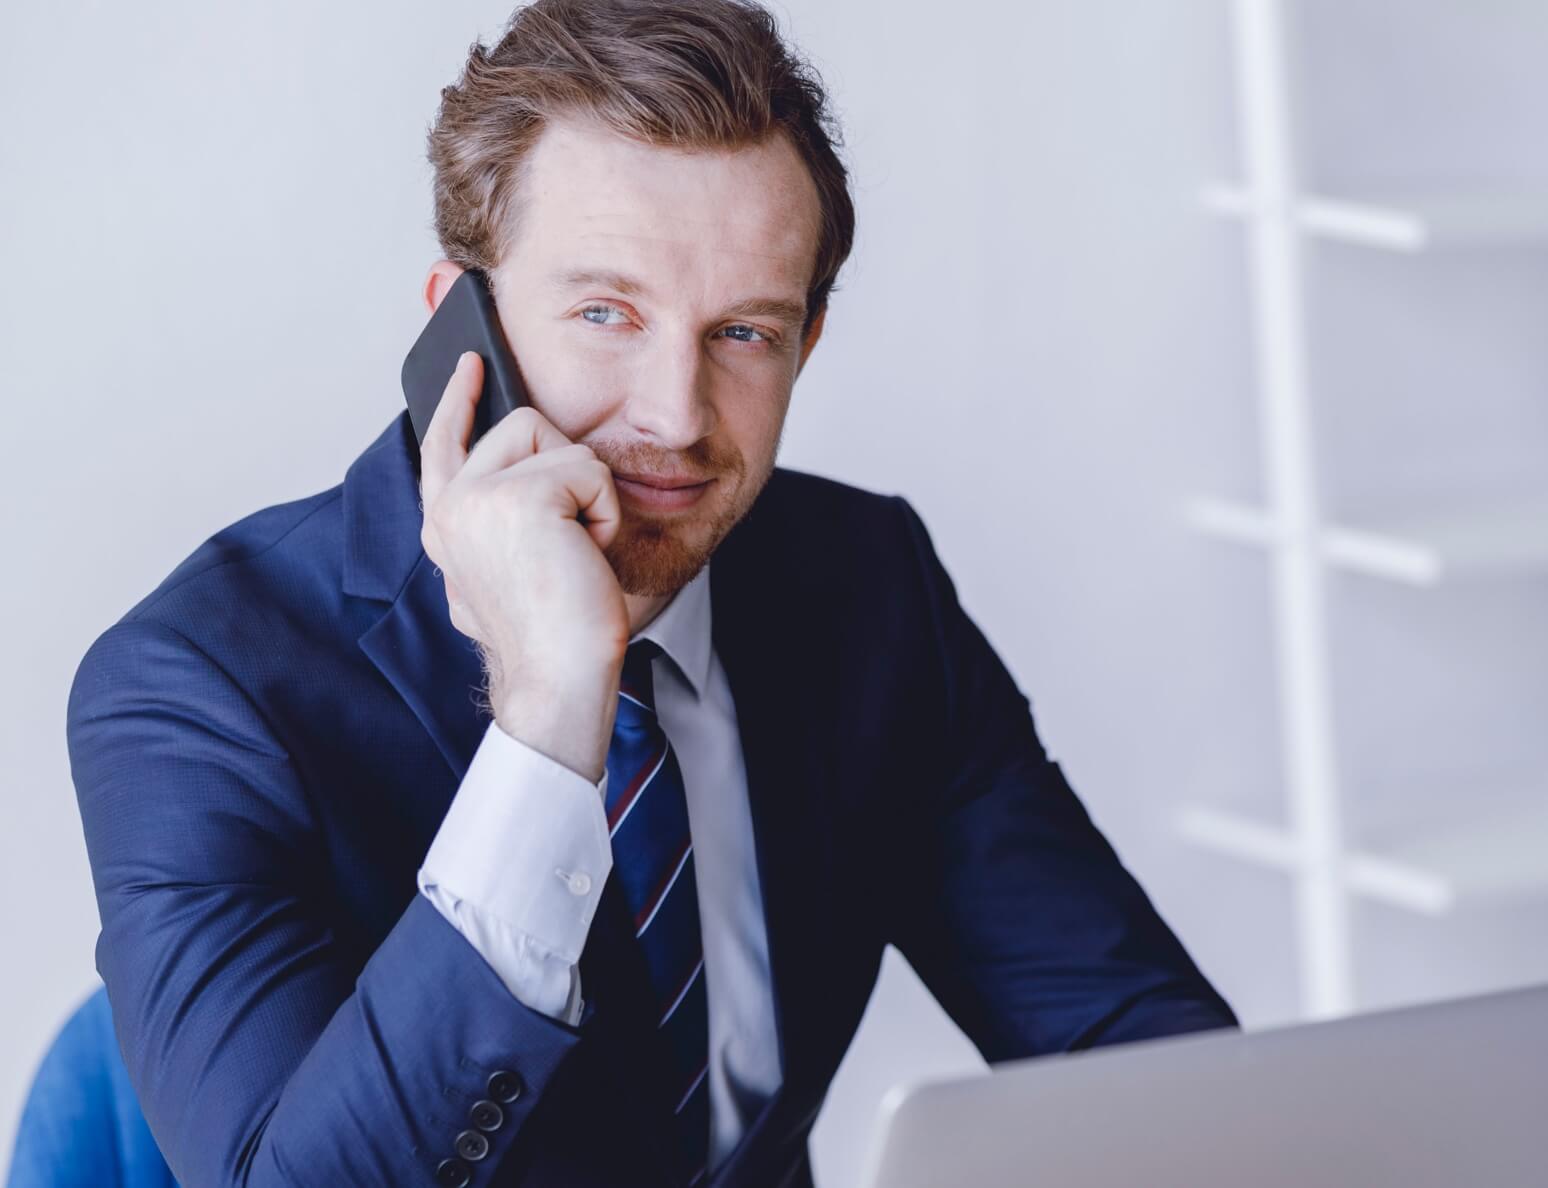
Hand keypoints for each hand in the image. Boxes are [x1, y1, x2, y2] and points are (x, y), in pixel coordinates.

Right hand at [419, 351, 626, 780]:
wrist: (559, 678)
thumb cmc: (553, 634)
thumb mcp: (513, 567)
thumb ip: (502, 517)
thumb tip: (526, 469)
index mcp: (445, 528)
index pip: (444, 445)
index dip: (458, 400)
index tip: (472, 363)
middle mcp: (450, 509)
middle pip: (523, 425)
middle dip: (568, 470)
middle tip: (573, 537)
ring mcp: (476, 498)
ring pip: (557, 440)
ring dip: (587, 493)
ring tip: (575, 550)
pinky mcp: (517, 497)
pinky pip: (589, 469)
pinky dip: (604, 511)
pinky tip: (587, 555)